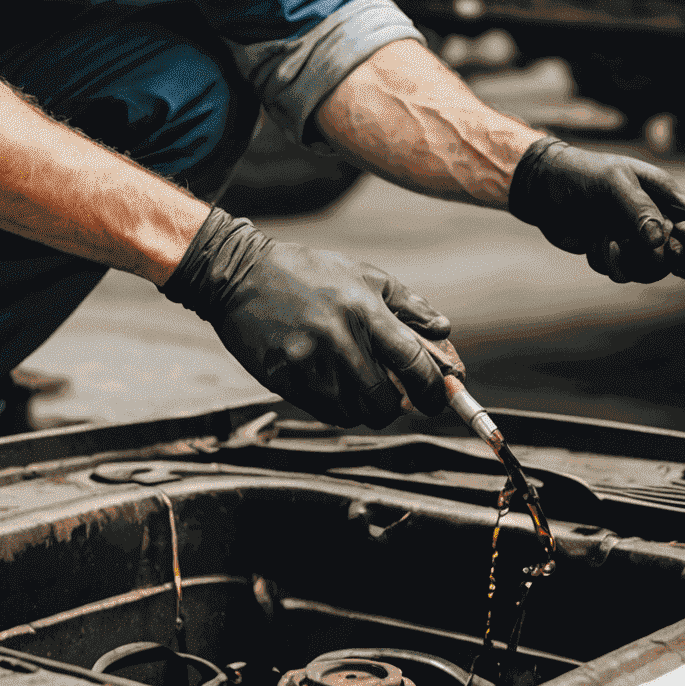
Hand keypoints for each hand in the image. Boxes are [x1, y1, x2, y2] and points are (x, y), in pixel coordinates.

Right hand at [162, 207, 451, 426]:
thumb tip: (444, 330)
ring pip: (355, 413)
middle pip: (385, 401)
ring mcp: (309, 363)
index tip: (438, 399)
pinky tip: (334, 386)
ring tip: (360, 387)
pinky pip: (325, 412)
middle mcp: (339, 340)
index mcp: (364, 311)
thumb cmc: (308, 273)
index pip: (413, 363)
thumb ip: (407, 303)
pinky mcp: (284, 379)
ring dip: (365, 409)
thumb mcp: (362, 274)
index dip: (433, 389)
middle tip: (395, 397)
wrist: (241, 275)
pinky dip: (338, 408)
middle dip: (397, 406)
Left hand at [509, 137, 684, 283]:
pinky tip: (592, 241)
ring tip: (606, 239)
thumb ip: (638, 208)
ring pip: (650, 270)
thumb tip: (658, 239)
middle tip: (642, 250)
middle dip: (662, 260)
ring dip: (627, 260)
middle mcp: (655, 221)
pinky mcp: (613, 254)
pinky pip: (621, 272)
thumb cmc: (582, 173)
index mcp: (665, 198)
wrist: (542, 188)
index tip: (673, 246)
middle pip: (682, 258)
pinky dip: (606, 261)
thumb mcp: (613, 181)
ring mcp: (634, 240)